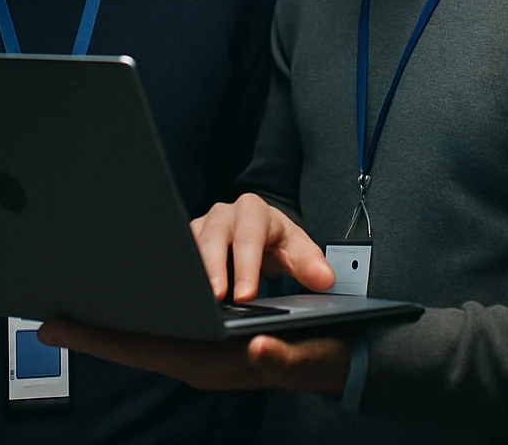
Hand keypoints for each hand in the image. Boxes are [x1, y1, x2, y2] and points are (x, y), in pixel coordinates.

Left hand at [38, 321, 350, 393]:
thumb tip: (257, 349)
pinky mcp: (208, 340)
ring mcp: (201, 351)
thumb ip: (282, 358)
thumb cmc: (319, 354)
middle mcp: (199, 359)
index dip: (101, 338)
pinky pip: (161, 336)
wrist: (338, 360)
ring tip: (73, 319)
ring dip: (112, 333)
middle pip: (135, 345)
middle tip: (48, 322)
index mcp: (212, 364)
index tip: (58, 326)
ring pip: (146, 340)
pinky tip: (118, 314)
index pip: (146, 350)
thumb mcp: (308, 356)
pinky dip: (133, 327)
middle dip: (93, 334)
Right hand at [191, 193, 334, 300]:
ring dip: (196, 270)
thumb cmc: (279, 241)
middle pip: (214, 236)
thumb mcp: (299, 250)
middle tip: (217, 297)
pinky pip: (182, 251)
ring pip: (193, 242)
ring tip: (199, 298)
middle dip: (214, 268)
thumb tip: (325, 279)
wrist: (263, 234)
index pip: (249, 237)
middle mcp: (226, 214)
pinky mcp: (191, 238)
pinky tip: (188, 292)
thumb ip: (311, 265)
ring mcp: (205, 224)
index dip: (246, 266)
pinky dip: (186, 272)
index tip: (246, 295)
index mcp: (254, 211)